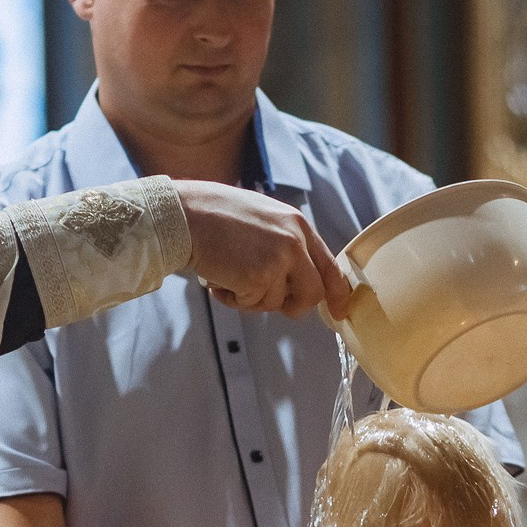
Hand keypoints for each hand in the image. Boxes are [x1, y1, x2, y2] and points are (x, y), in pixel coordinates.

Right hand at [175, 180, 351, 319]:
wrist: (186, 215)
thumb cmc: (215, 215)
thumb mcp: (264, 219)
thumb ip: (286, 244)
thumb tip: (297, 280)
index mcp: (298, 225)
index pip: (330, 266)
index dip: (337, 294)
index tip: (340, 311)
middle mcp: (294, 242)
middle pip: (312, 294)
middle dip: (293, 305)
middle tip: (267, 301)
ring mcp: (278, 260)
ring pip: (276, 303)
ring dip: (251, 298)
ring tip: (229, 274)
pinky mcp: (258, 278)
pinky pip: (251, 304)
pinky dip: (232, 299)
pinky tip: (219, 278)